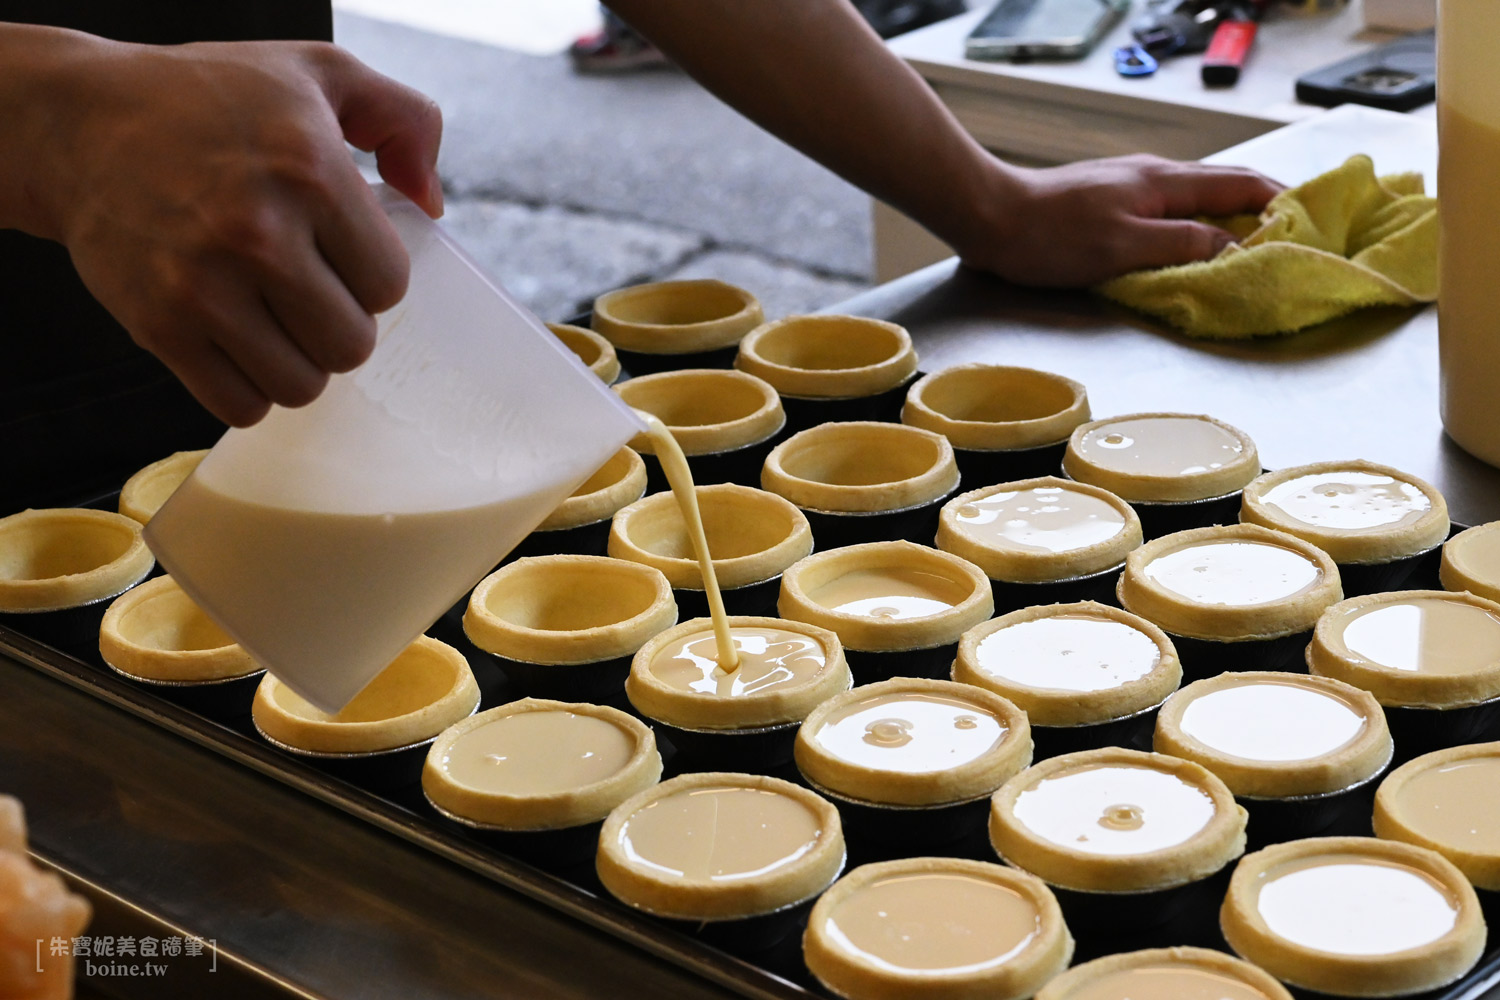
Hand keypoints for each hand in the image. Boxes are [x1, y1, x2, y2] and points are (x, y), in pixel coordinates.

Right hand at [31, 36, 442, 425]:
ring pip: (301, 386)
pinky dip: (247, 388)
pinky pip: (240, 405)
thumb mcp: (320, 74)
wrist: (79, 123)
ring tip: (272, 317)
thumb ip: (404, 121)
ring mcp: (204, 285)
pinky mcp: (159, 325)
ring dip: (296, 362)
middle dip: (337, 323)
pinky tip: (237, 342)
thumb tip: (432, 205)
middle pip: (351, 345)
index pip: (389, 284)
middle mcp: (259, 232)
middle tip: (306, 290)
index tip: (337, 251)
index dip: (370, 275)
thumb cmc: (211, 101)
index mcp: (311, 170)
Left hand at [958, 154, 1281, 287]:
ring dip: (1233, 216)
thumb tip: (1235, 247)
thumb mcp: (1124, 245)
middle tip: (1298, 232)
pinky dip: (1198, 224)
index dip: (1284, 203)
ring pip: (1199, 197)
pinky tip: (1195, 244)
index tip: (1314, 224)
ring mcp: (1133, 186)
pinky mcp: (1111, 202)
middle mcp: (1156, 176)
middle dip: (1267, 205)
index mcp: (1167, 182)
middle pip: (1228, 185)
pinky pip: (1171, 210)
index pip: (1244, 186)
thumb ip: (1183, 243)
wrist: (991, 217)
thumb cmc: (1051, 235)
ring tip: (1256, 243)